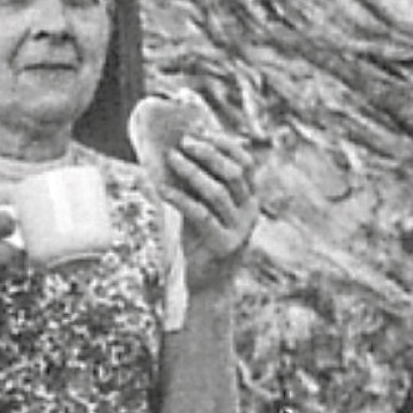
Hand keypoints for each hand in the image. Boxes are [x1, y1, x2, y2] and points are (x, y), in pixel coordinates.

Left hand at [162, 122, 258, 292]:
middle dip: (208, 152)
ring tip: (170, 158)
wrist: (206, 284)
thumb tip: (173, 147)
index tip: (198, 129)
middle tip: (182, 142)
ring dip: (192, 171)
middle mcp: (251, 212)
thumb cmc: (200, 239)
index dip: (223, 143)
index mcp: (250, 198)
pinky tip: (161, 189)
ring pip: (217, 192)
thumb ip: (197, 183)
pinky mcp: (224, 246)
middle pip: (234, 172)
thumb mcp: (202, 206)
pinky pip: (200, 215)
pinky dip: (179, 198)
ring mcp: (240, 230)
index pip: (245, 161)